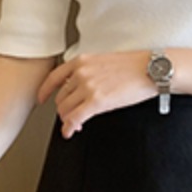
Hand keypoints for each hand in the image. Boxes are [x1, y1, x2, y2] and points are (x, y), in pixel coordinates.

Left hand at [37, 51, 156, 138]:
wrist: (150, 69)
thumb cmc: (135, 65)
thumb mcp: (105, 60)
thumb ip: (89, 70)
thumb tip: (82, 86)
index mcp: (83, 60)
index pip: (54, 76)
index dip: (44, 90)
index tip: (41, 98)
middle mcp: (81, 72)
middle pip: (60, 97)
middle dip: (63, 109)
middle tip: (70, 116)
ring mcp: (88, 87)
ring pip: (65, 110)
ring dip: (68, 120)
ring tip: (76, 124)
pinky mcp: (96, 102)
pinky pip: (74, 119)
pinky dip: (69, 128)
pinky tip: (72, 132)